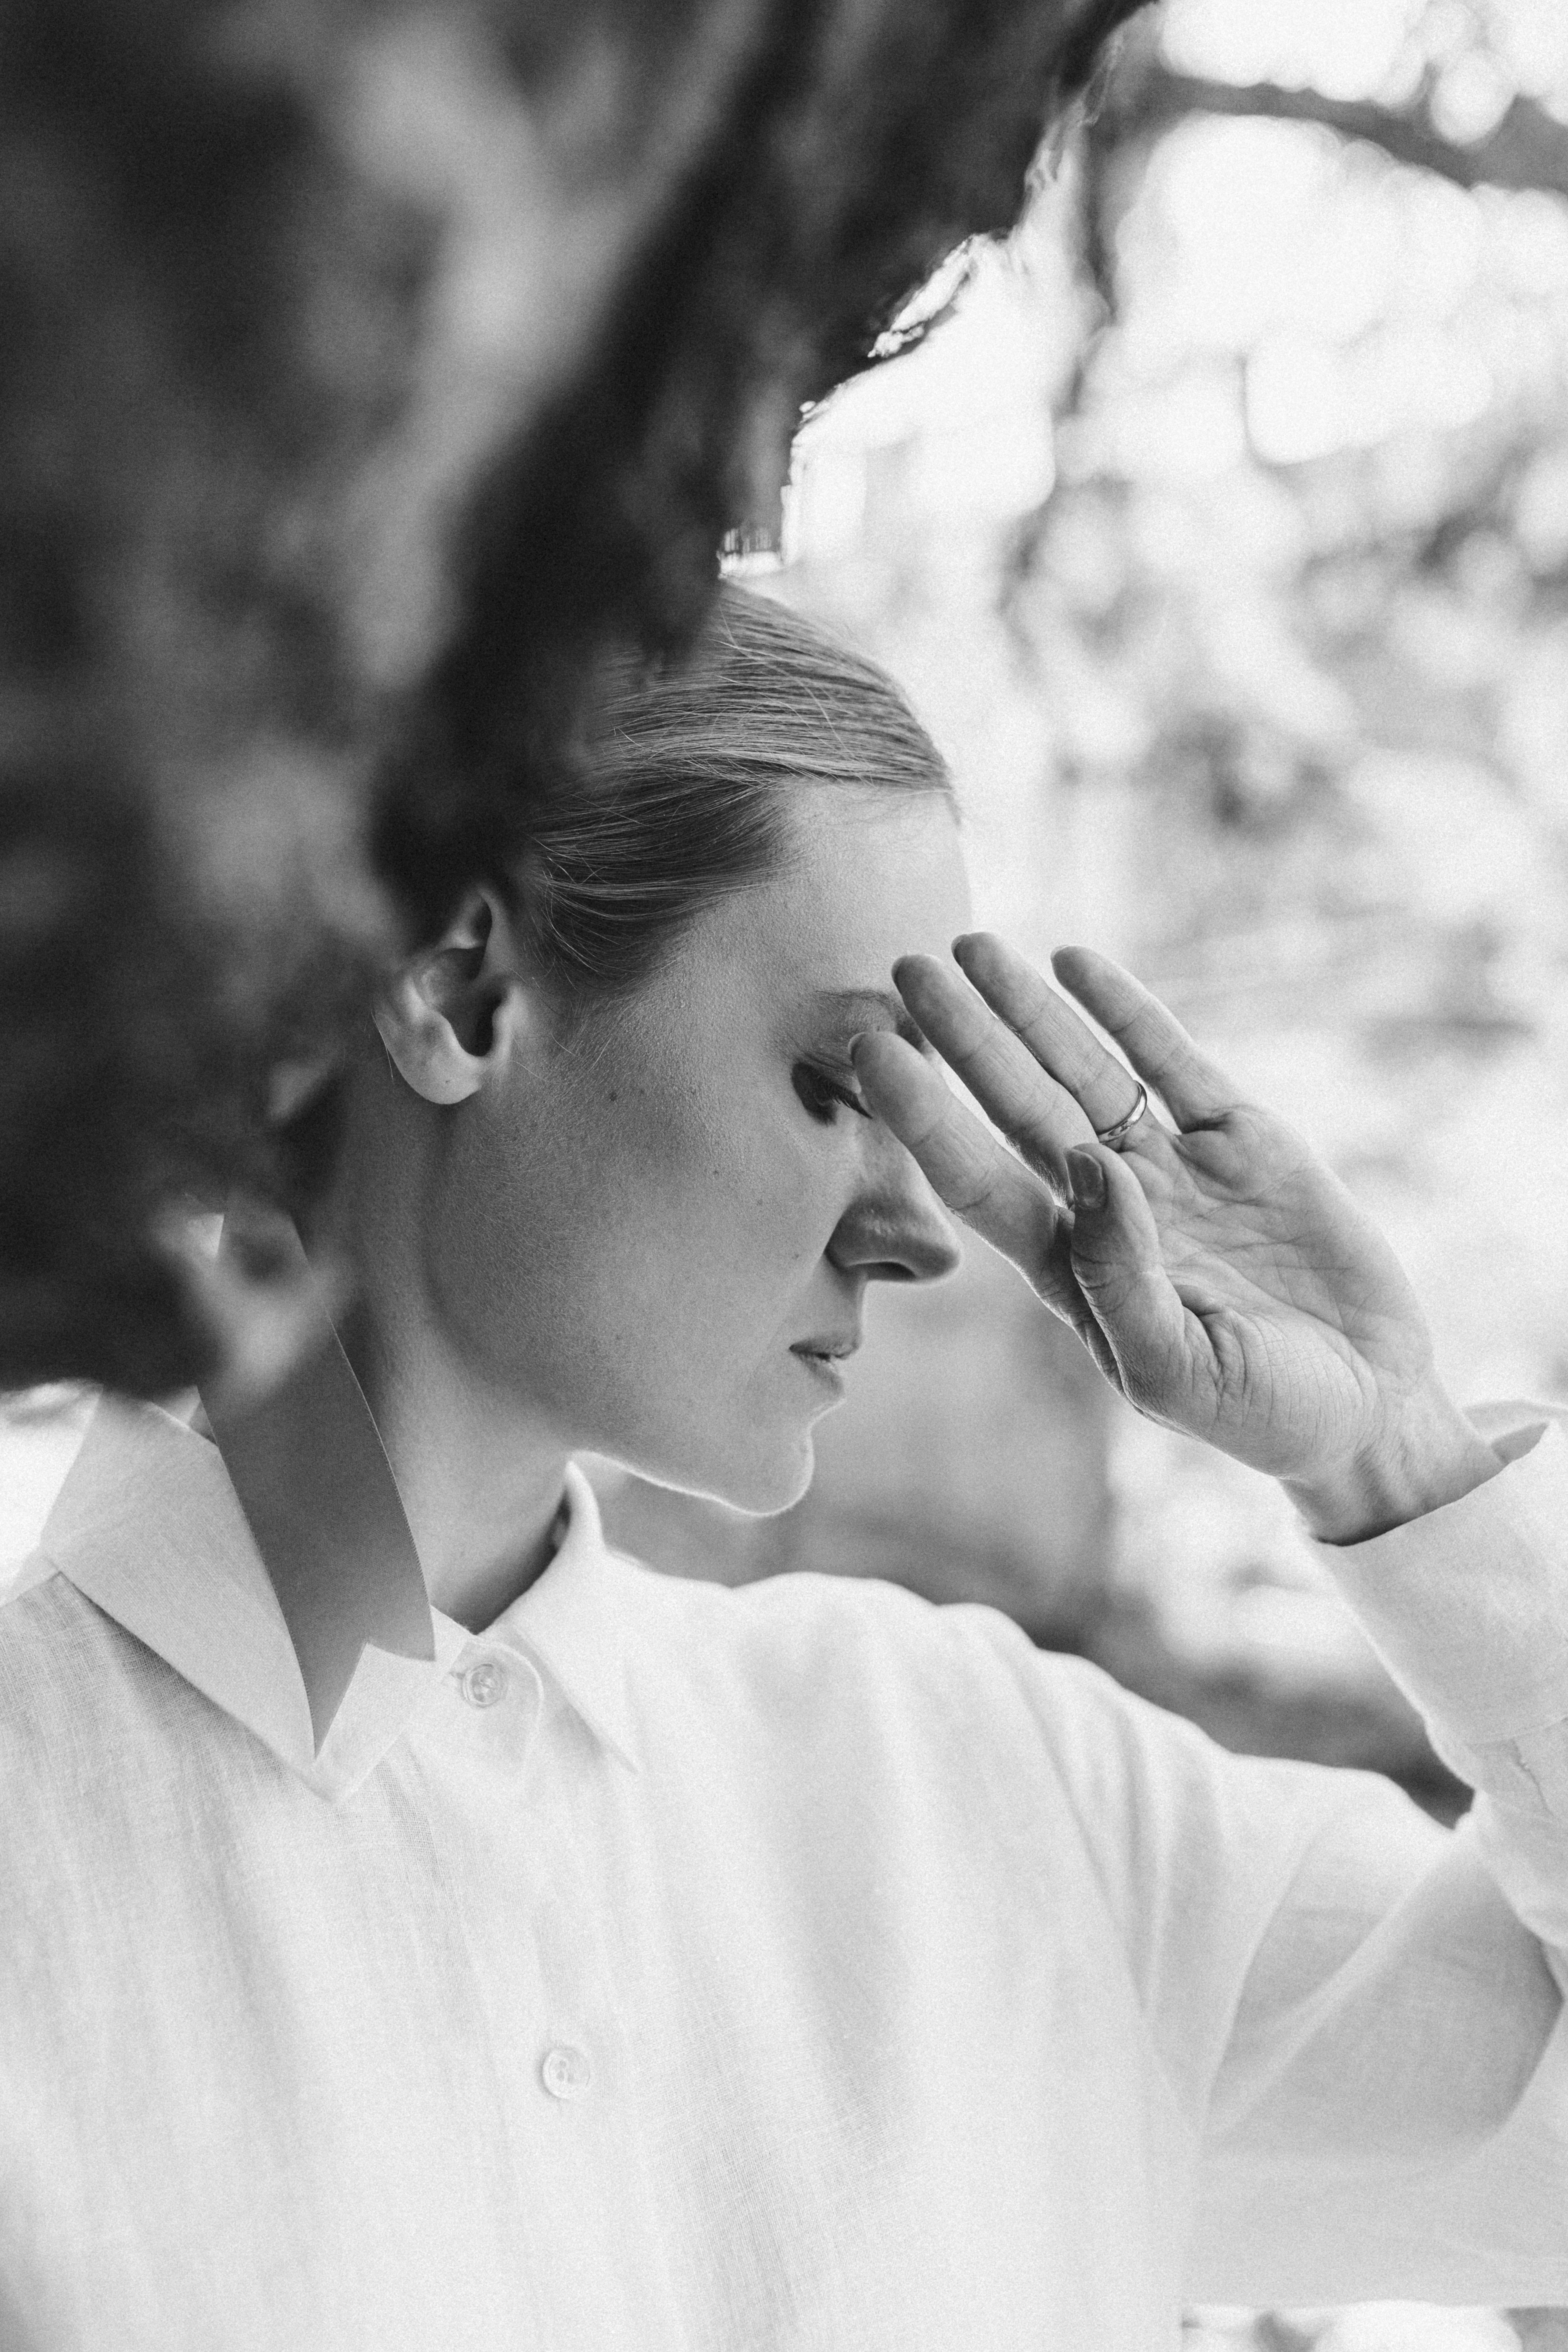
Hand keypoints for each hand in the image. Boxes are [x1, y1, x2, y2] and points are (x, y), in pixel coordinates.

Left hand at [852, 935, 1500, 1542]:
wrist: (1368, 1407)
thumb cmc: (1261, 1412)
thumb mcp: (1177, 1372)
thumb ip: (1118, 1278)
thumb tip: (1086, 1166)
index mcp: (1073, 1270)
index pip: (978, 1181)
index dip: (926, 1118)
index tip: (872, 1053)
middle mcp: (1107, 1208)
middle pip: (1017, 1109)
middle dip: (965, 1039)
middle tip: (907, 969)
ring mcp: (1172, 1168)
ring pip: (1083, 1073)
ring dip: (1029, 1012)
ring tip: (972, 948)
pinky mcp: (1241, 1141)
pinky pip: (1172, 1063)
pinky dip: (1125, 1011)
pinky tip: (1076, 963)